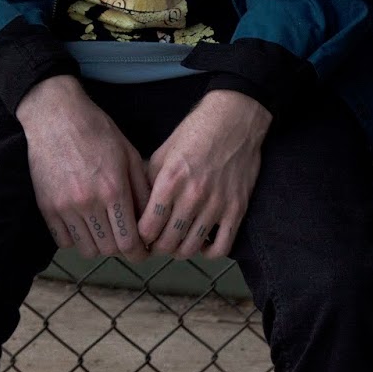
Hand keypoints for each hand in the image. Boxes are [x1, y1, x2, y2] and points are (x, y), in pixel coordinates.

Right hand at [17, 76, 150, 260]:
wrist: (56, 117)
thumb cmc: (98, 132)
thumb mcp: (130, 155)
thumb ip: (143, 191)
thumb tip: (152, 221)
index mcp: (114, 190)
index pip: (129, 241)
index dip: (139, 252)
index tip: (142, 251)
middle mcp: (89, 203)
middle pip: (109, 250)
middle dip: (121, 248)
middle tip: (124, 237)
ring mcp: (64, 207)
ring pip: (86, 249)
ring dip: (98, 244)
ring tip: (103, 230)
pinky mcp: (46, 207)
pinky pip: (64, 241)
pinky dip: (75, 238)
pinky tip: (83, 223)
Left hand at [140, 89, 270, 259]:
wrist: (234, 119)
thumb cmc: (196, 132)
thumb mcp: (163, 152)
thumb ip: (149, 181)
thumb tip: (136, 207)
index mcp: (170, 181)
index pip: (147, 229)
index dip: (140, 237)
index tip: (140, 234)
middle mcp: (192, 197)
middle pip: (167, 243)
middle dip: (157, 247)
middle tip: (156, 242)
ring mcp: (217, 205)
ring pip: (191, 249)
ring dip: (180, 250)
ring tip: (177, 242)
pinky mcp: (237, 209)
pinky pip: (221, 247)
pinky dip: (208, 252)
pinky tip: (202, 242)